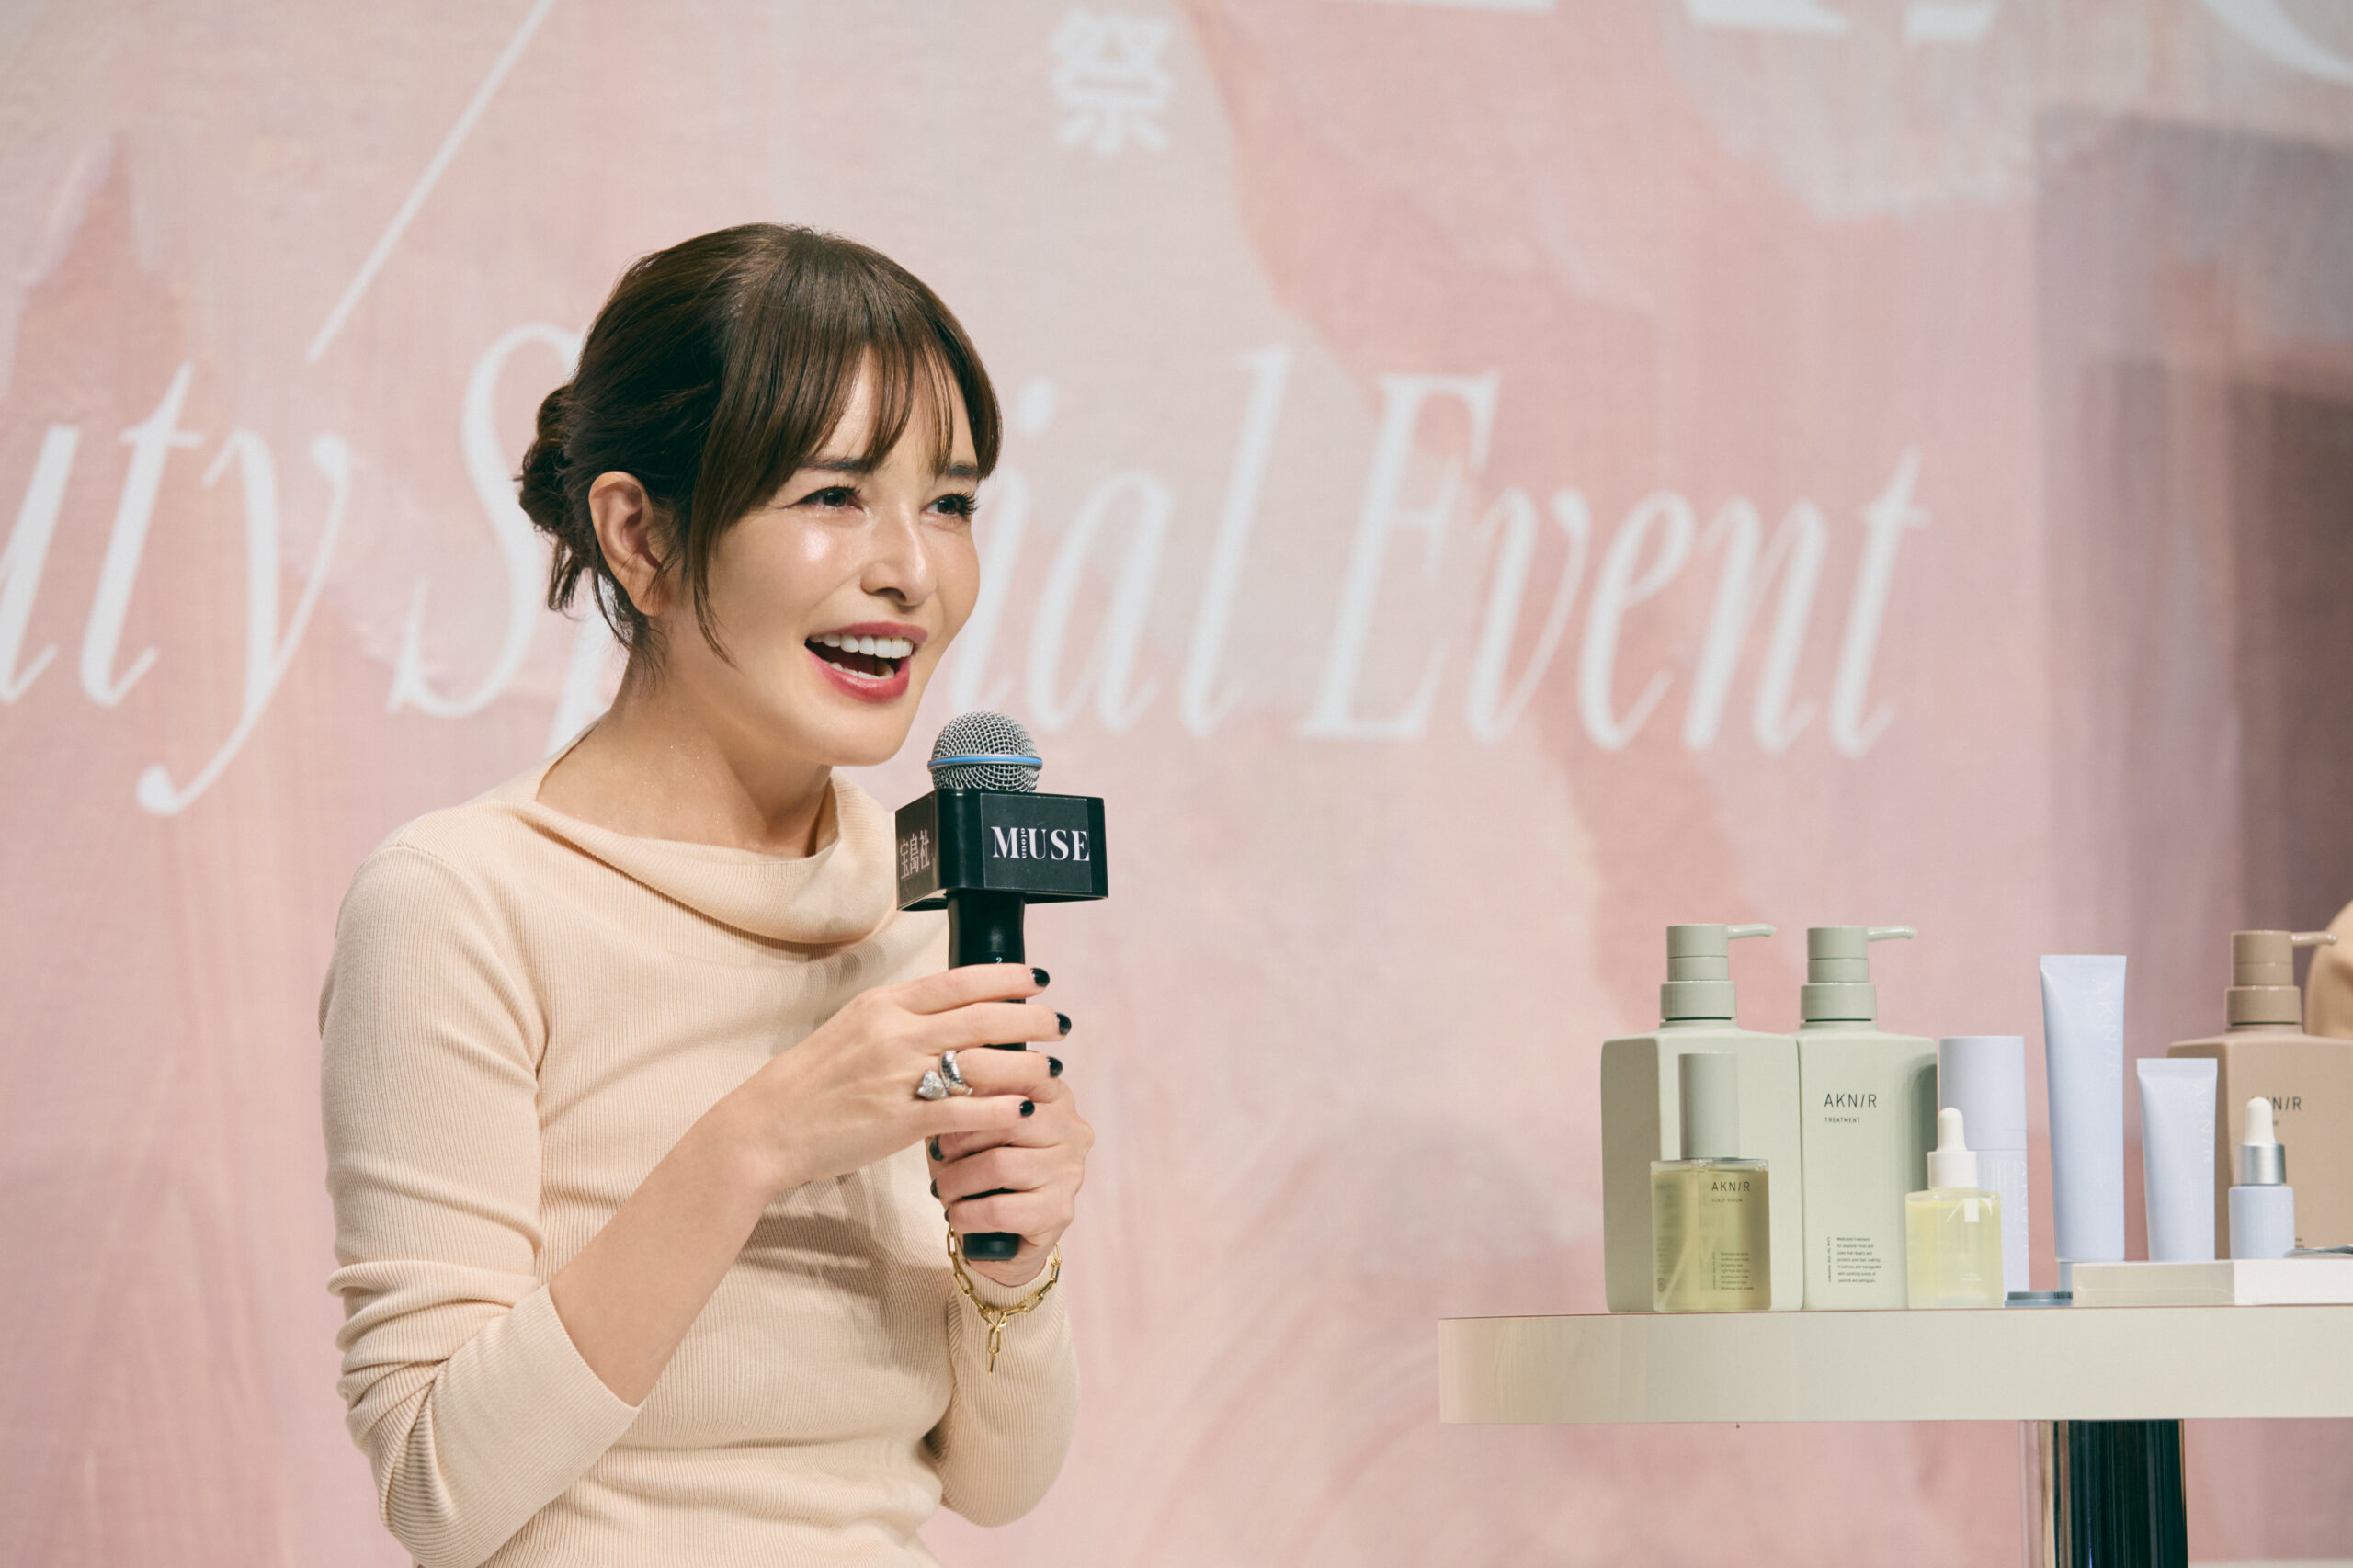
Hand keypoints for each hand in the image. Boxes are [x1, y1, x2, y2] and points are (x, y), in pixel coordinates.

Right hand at [727, 964, 1061, 1198]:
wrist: (768, 1126)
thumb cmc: (814, 1081)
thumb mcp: (855, 1028)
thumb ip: (903, 1017)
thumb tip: (955, 1008)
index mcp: (885, 1004)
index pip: (960, 981)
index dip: (1008, 979)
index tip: (1039, 980)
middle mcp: (895, 1033)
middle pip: (983, 1017)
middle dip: (1031, 1019)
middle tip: (1060, 1024)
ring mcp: (898, 1077)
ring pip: (982, 1062)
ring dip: (1027, 1065)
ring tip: (1052, 1070)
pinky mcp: (900, 1122)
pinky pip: (964, 1112)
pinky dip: (1001, 1109)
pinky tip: (1027, 1109)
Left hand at [929, 1034, 1092, 1289]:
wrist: (1001, 1237)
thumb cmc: (980, 1168)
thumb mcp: (973, 1125)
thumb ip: (969, 1099)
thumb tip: (943, 1080)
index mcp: (1056, 1096)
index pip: (1026, 1069)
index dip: (982, 1071)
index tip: (944, 1080)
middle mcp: (1072, 1130)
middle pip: (1007, 1118)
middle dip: (959, 1137)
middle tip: (937, 1153)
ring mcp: (1070, 1172)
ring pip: (998, 1165)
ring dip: (957, 1181)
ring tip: (942, 1188)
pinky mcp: (1059, 1212)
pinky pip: (1000, 1209)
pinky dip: (967, 1214)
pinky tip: (957, 1215)